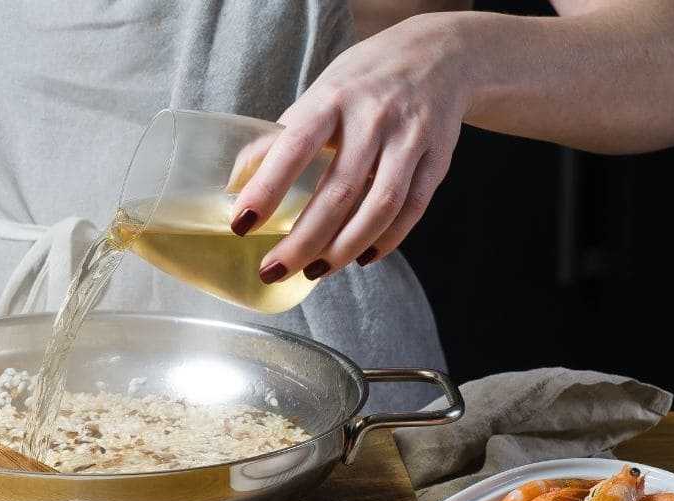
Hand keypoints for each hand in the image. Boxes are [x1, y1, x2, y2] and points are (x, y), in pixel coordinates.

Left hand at [231, 14, 467, 281]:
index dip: (267, 189)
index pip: (294, 147)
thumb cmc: (363, 81)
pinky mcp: (438, 159)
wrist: (438, 55)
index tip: (242, 225)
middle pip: (338, 191)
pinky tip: (359, 258)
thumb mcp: (318, 94)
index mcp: (333, 98)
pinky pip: (412, 210)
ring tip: (314, 272)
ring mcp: (410, 138)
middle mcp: (373, 118)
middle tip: (274, 270)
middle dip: (302, 241)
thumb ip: (281, 137)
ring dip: (343, 249)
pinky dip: (385, 241)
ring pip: (379, 208)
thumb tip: (235, 183)